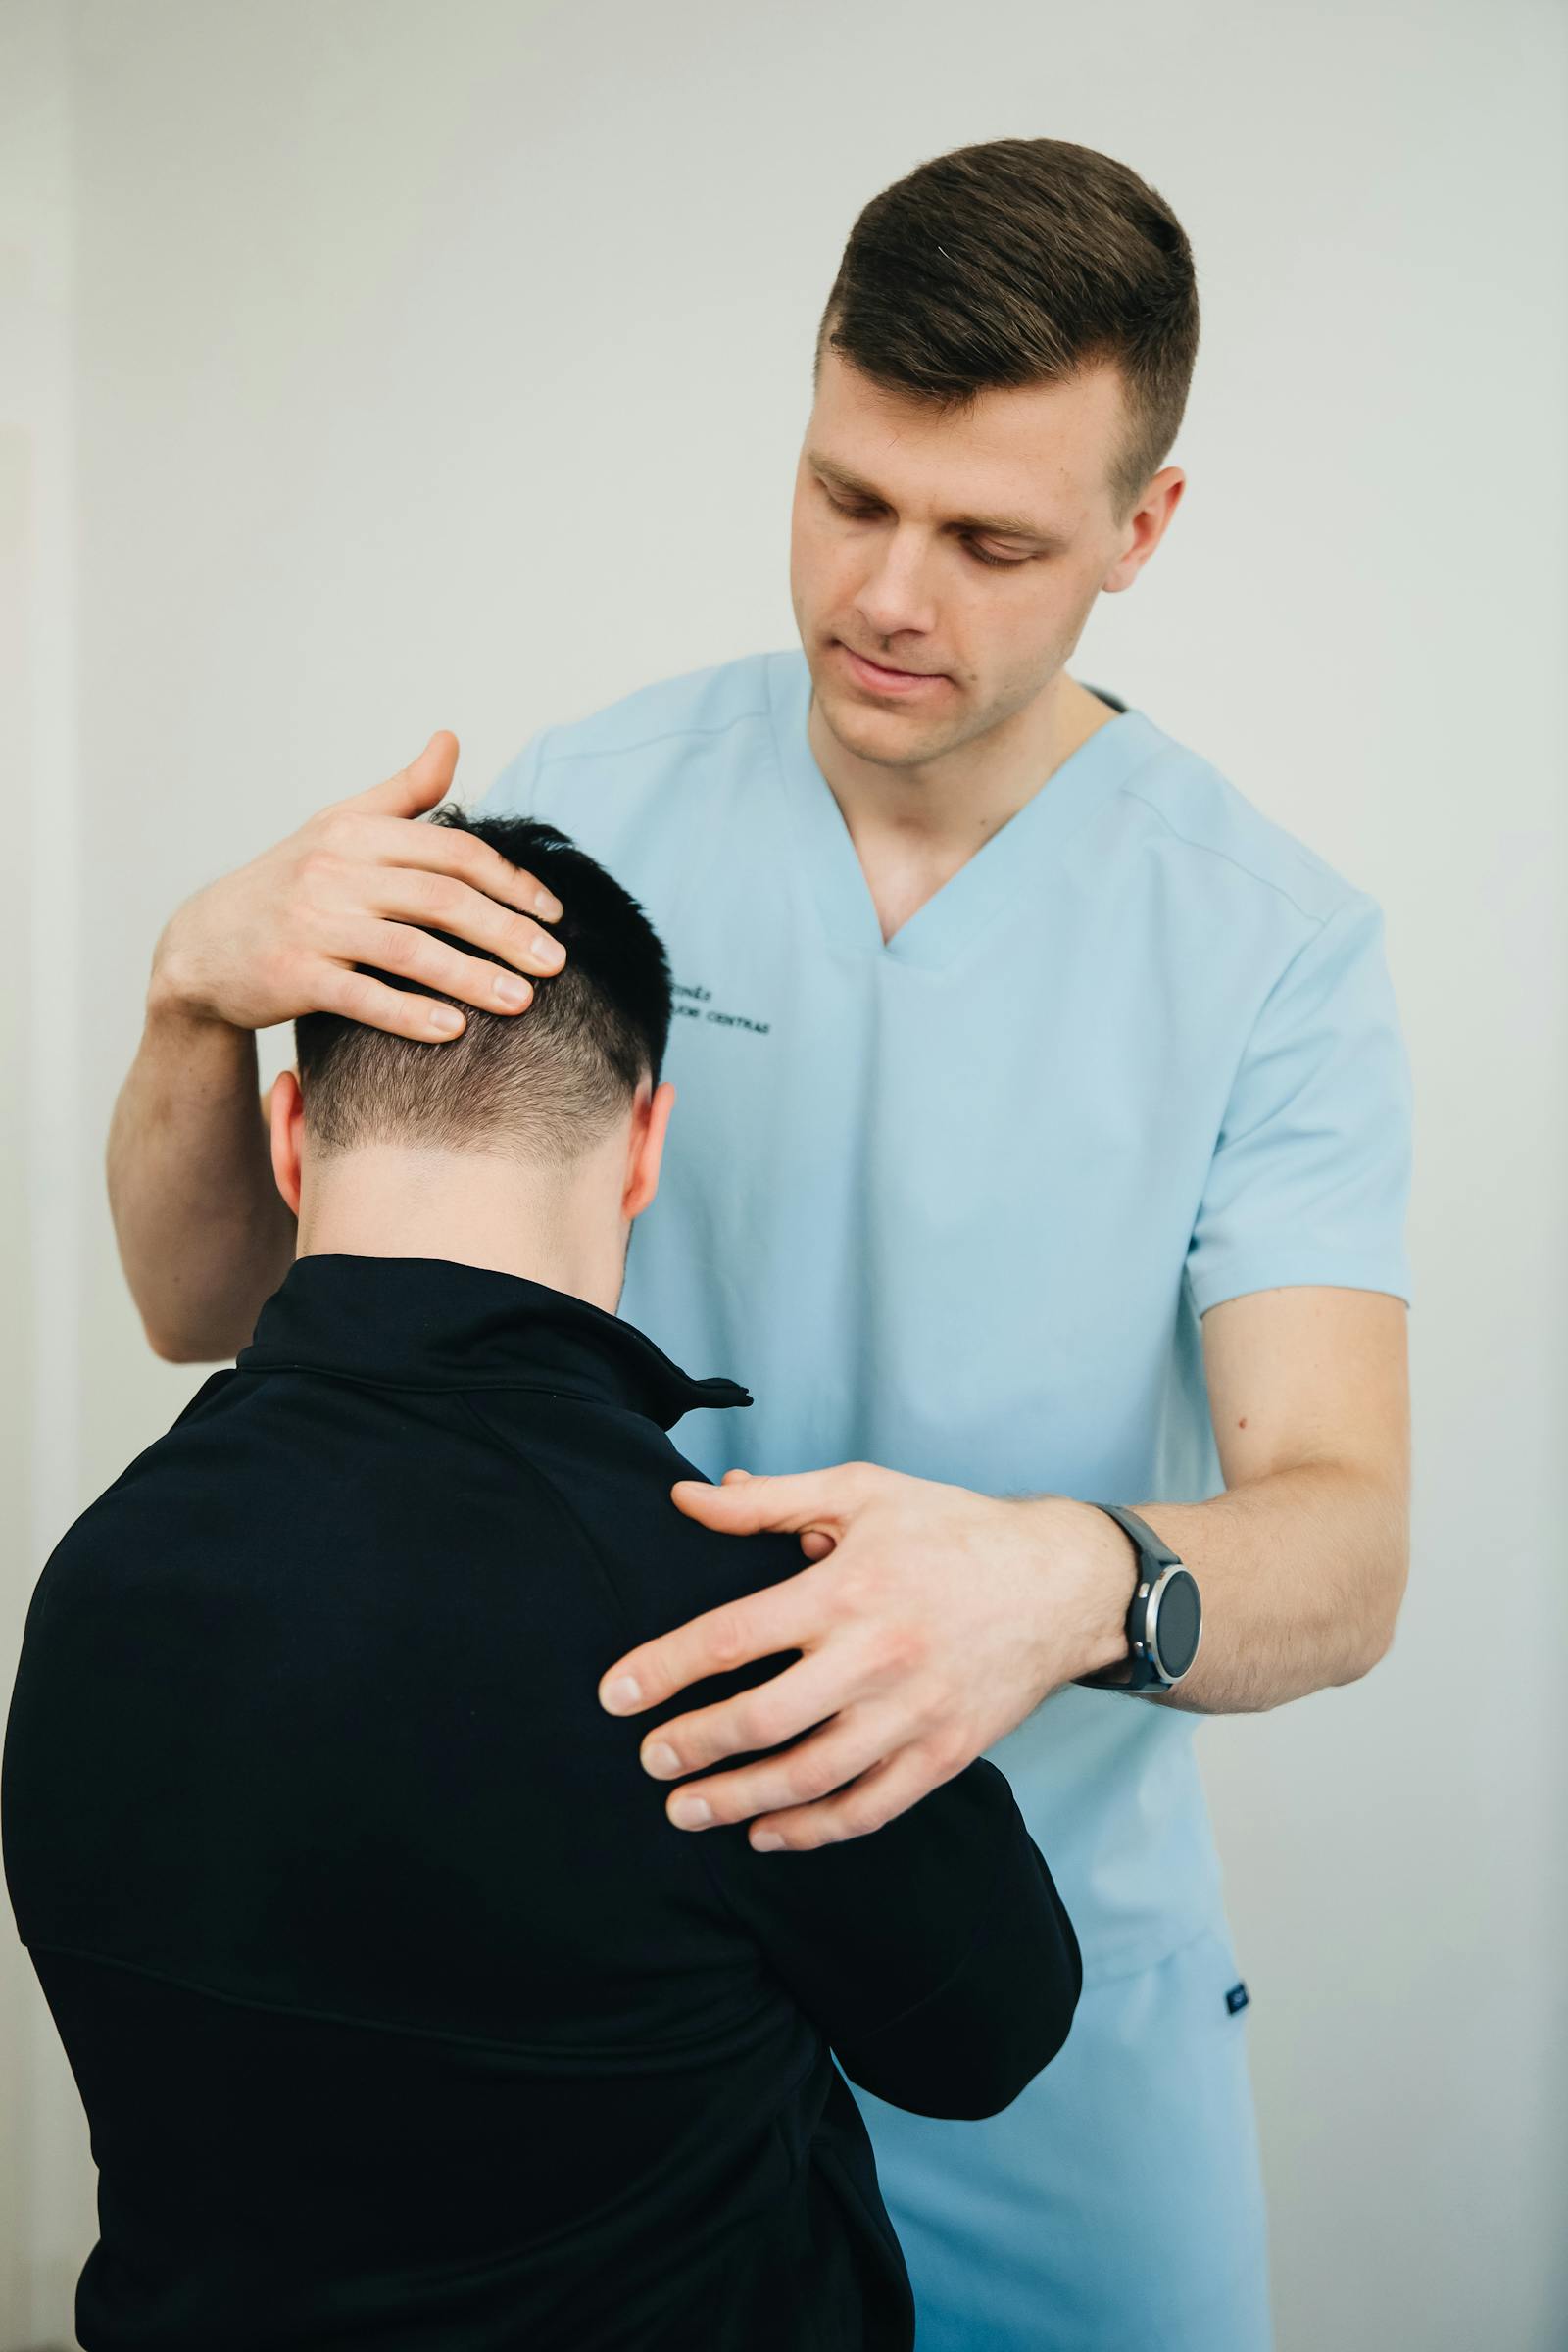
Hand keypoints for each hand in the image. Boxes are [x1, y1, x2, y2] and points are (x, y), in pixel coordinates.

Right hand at [148, 732, 567, 1037]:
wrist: (202, 945)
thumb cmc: (288, 883)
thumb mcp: (339, 827)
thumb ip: (403, 793)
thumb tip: (452, 741)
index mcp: (356, 833)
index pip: (453, 852)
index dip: (510, 881)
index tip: (554, 914)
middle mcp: (334, 872)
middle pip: (441, 899)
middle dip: (506, 932)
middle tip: (557, 963)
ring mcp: (313, 925)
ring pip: (410, 950)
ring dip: (472, 978)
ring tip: (523, 1001)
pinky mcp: (294, 977)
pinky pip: (363, 996)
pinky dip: (411, 1014)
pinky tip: (455, 1030)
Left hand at [597, 1463, 1134, 1850]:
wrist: (1062, 1582)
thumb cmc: (952, 1529)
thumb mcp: (860, 1493)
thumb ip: (768, 1502)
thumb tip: (686, 1497)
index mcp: (847, 1588)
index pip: (733, 1637)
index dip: (665, 1669)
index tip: (616, 1695)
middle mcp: (877, 1656)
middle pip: (762, 1719)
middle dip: (692, 1748)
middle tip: (649, 1761)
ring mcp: (914, 1713)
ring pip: (810, 1776)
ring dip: (738, 1801)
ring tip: (685, 1811)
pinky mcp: (947, 1754)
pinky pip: (870, 1807)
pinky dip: (813, 1830)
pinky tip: (767, 1833)